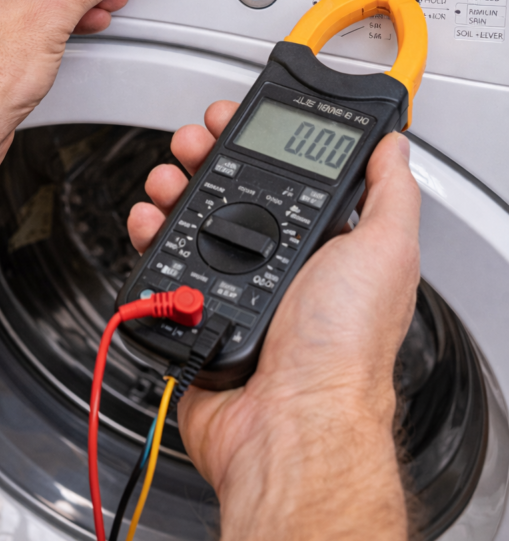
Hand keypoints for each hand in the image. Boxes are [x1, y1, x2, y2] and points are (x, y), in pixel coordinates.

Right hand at [127, 101, 420, 540]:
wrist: (290, 421)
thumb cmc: (343, 347)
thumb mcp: (387, 250)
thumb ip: (391, 191)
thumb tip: (392, 146)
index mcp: (318, 246)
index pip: (281, 176)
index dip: (255, 142)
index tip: (233, 120)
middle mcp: (274, 265)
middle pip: (228, 191)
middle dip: (204, 155)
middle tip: (193, 143)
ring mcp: (231, 287)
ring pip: (189, 220)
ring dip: (171, 187)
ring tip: (167, 179)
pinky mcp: (193, 311)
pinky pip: (161, 265)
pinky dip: (148, 235)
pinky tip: (150, 222)